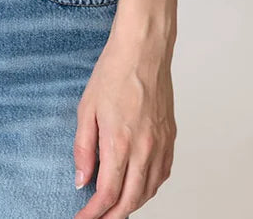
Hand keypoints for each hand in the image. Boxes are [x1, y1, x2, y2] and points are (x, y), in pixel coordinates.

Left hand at [72, 32, 175, 217]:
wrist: (143, 50)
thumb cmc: (114, 72)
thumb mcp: (87, 109)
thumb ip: (83, 148)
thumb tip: (82, 180)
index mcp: (120, 142)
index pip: (108, 194)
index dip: (93, 213)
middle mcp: (145, 149)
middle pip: (131, 200)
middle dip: (112, 216)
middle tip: (97, 218)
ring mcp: (161, 144)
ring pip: (149, 191)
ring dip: (131, 204)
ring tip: (114, 206)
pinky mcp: (170, 138)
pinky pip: (162, 175)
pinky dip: (149, 188)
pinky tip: (138, 186)